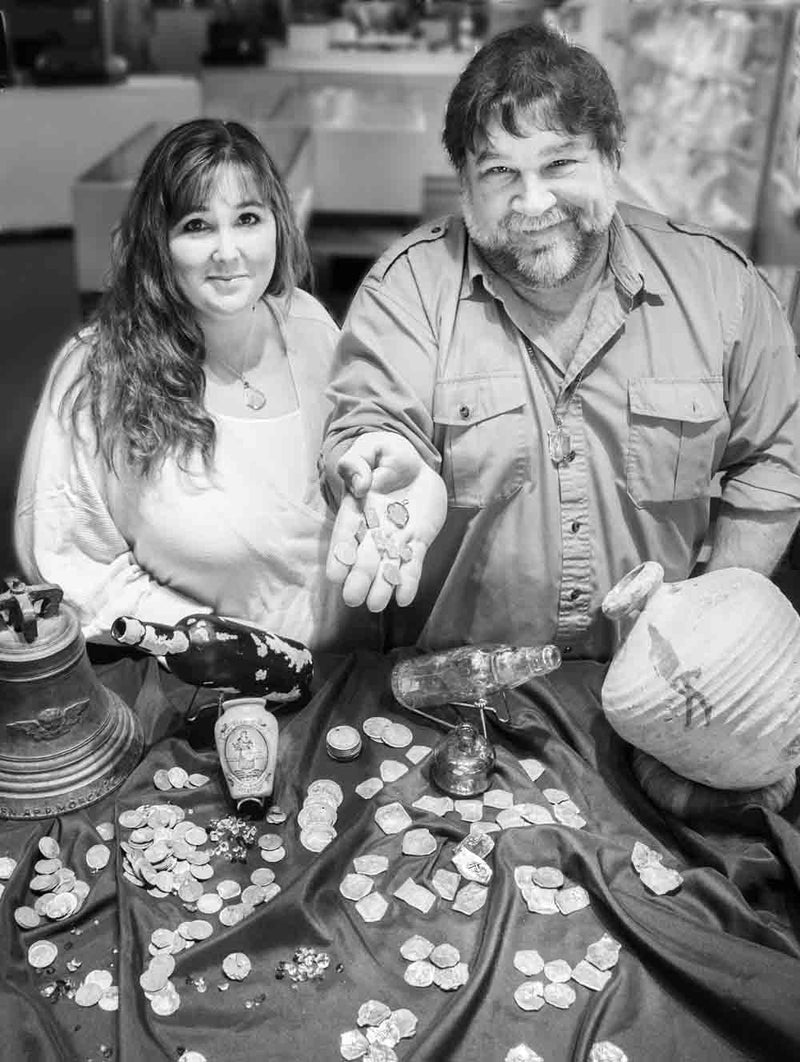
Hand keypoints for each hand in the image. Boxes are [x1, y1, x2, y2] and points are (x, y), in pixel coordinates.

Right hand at [326, 431, 447, 610]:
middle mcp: (374, 528)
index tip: (334, 575)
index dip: (340, 553)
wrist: (418, 466)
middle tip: (352, 598)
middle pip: (365, 556)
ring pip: (387, 565)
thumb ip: (358, 461)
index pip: (346, 532)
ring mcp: (396, 537)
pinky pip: (413, 563)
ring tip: (376, 605)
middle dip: (359, 577)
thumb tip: (360, 482)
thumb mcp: (371, 448)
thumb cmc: (388, 455)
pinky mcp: (417, 541)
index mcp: (358, 507)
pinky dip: (408, 581)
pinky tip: (404, 598)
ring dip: (382, 586)